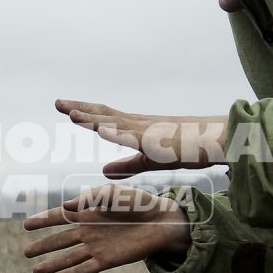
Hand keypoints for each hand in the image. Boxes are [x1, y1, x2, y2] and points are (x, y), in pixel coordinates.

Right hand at [22, 185, 191, 272]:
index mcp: (88, 213)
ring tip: (35, 271)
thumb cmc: (137, 203)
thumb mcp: (112, 193)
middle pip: (60, 240)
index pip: (59, 217)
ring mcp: (97, 247)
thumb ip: (89, 198)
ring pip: (69, 258)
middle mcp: (89, 231)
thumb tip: (66, 207)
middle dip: (42, 246)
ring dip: (52, 264)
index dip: (42, 221)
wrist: (160, 221)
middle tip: (25, 253)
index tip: (26, 225)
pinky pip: (85, 268)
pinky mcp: (108, 260)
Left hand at [56, 99, 227, 177]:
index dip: (84, 113)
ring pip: (116, 122)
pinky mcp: (160, 140)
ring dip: (94, 118)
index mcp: (135, 128)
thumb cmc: (185, 150)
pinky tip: (102, 129)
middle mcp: (139, 124)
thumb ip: (126, 165)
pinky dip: (117, 132)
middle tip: (57, 102)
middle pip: (104, 113)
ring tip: (71, 113)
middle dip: (80, 108)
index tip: (63, 107)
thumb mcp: (148, 160)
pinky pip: (135, 136)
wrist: (215, 143)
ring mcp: (149, 130)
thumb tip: (102, 171)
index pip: (104, 117)